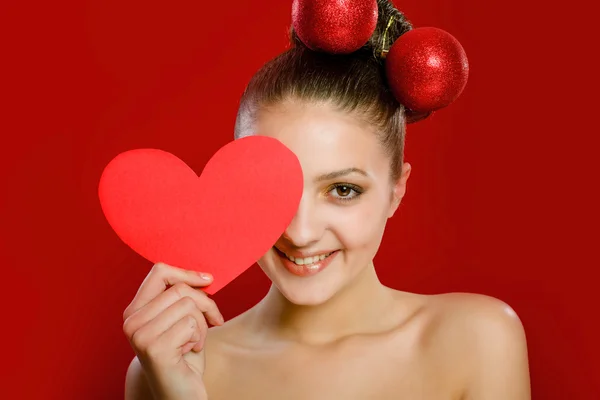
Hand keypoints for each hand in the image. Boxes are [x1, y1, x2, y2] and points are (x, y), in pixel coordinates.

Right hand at [123, 262, 223, 398]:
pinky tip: (190, 352)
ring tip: (194, 341)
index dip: (187, 273)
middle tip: (212, 321)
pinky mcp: (154, 348)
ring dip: (202, 324)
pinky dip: (199, 337)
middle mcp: (131, 321)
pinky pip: (191, 324)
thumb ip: (184, 298)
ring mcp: (140, 335)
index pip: (159, 272)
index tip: (208, 280)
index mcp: (135, 311)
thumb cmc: (184, 355)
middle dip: (205, 303)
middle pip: (180, 289)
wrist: (180, 393)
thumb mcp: (181, 320)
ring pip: (188, 305)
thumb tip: (205, 277)